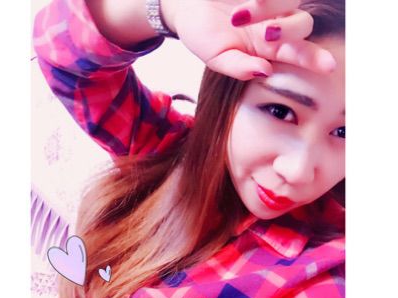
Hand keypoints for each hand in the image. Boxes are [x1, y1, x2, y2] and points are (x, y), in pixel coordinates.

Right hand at [163, 0, 336, 80]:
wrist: (185, 5)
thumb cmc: (201, 33)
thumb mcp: (216, 57)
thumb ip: (239, 68)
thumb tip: (265, 73)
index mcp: (267, 48)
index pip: (297, 54)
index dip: (314, 59)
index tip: (328, 67)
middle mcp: (275, 23)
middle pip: (302, 25)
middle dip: (289, 31)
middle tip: (266, 34)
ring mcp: (272, 0)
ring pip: (292, 0)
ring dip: (269, 7)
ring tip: (238, 14)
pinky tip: (248, 0)